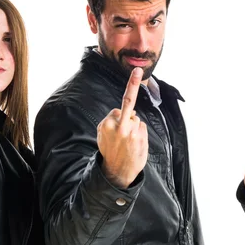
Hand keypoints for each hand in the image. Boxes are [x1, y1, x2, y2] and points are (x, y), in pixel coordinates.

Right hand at [97, 67, 148, 187]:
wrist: (117, 172)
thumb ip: (110, 122)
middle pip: (128, 106)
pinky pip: (142, 127)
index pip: (117, 110)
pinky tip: (134, 144)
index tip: (134, 73)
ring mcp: (131, 131)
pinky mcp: (141, 137)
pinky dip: (140, 133)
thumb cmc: (111, 152)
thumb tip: (125, 112)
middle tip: (137, 71)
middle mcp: (119, 126)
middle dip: (132, 92)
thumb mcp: (102, 136)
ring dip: (134, 127)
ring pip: (136, 119)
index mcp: (107, 125)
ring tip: (128, 143)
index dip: (119, 115)